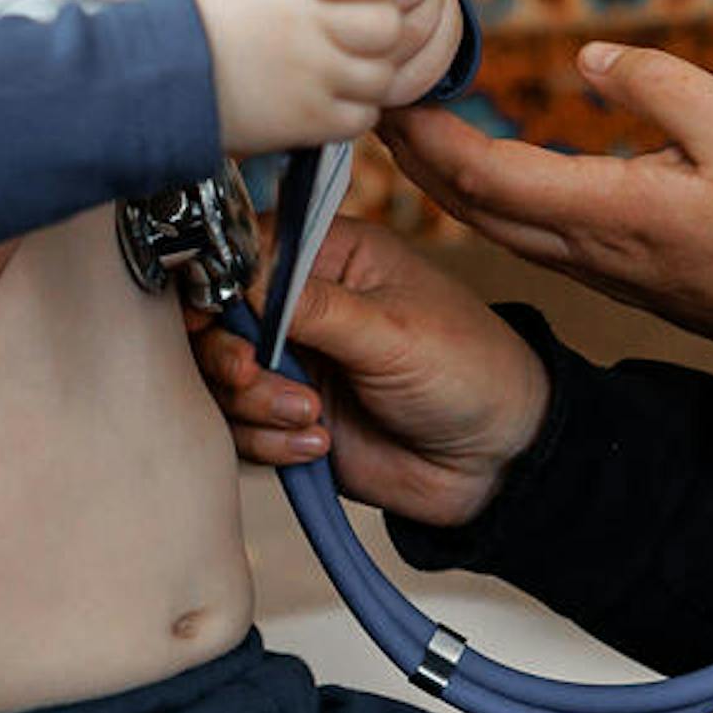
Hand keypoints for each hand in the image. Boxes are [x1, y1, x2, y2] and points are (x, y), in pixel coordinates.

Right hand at [194, 0, 403, 153]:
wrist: (161, 79)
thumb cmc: (206, 23)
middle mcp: (311, 23)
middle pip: (388, 27)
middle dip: (377, 32)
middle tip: (354, 37)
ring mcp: (314, 75)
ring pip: (381, 77)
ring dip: (366, 76)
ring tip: (336, 71)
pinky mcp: (310, 121)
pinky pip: (363, 118)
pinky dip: (352, 111)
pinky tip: (325, 98)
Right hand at [195, 215, 550, 527]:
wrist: (497, 459)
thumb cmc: (469, 370)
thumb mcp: (392, 332)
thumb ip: (312, 307)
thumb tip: (239, 277)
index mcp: (330, 256)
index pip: (243, 252)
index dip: (217, 283)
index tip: (217, 316)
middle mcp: (300, 306)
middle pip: (215, 320)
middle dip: (228, 356)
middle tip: (251, 375)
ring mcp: (292, 364)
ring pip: (221, 382)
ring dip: (255, 406)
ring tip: (313, 417)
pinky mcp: (289, 418)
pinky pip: (242, 431)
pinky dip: (269, 443)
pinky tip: (318, 444)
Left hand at [380, 41, 712, 356]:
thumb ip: (655, 83)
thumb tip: (585, 59)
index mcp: (608, 210)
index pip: (489, 176)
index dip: (431, 140)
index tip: (391, 101)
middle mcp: (590, 248)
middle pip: (475, 208)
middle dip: (419, 161)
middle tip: (377, 112)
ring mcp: (604, 269)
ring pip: (500, 228)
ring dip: (449, 185)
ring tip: (415, 140)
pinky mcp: (624, 276)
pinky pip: (533, 239)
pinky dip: (491, 204)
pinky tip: (488, 182)